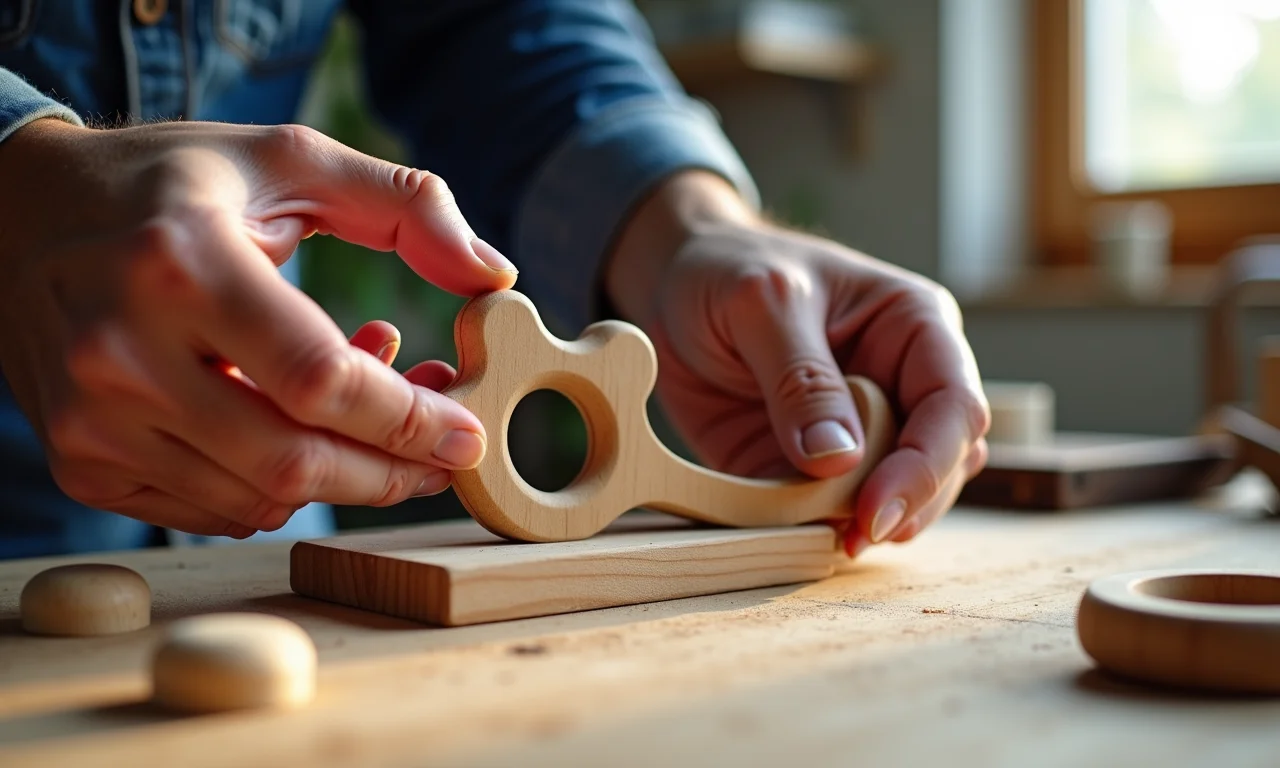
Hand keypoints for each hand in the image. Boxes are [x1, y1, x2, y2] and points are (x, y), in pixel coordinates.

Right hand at [0, 118, 516, 536]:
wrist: (19, 214)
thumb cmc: (171, 184)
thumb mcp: (288, 160)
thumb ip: (405, 205)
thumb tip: (494, 275)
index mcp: (182, 263)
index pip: (318, 378)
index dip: (407, 419)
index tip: (467, 430)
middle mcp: (121, 350)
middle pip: (292, 460)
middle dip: (390, 471)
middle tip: (439, 451)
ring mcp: (92, 418)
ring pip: (257, 498)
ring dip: (341, 477)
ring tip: (370, 420)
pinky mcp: (80, 461)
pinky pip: (213, 510)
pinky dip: (277, 489)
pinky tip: (298, 429)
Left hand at [605, 171, 988, 555]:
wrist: (673, 283)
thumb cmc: (729, 269)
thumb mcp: (761, 305)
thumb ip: (800, 380)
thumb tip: (839, 459)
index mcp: (914, 326)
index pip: (954, 405)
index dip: (925, 465)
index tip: (876, 510)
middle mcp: (903, 382)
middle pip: (941, 464)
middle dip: (904, 506)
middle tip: (852, 537)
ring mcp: (864, 429)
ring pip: (900, 497)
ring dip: (868, 525)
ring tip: (827, 539)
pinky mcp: (817, 466)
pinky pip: (835, 512)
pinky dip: (822, 530)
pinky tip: (799, 535)